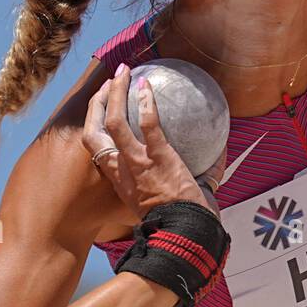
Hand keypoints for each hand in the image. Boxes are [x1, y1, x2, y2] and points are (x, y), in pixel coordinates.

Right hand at [82, 63, 216, 218]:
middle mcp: (122, 170)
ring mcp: (138, 163)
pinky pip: (148, 124)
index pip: (96, 149)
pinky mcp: (158, 157)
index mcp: (120, 181)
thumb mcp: (168, 200)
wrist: (185, 235)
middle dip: (97, 104)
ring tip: (123, 72)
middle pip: (95, 131)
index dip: (93, 124)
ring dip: (115, 93)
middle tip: (107, 83)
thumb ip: (179, 181)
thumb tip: (214, 160)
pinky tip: (148, 86)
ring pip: (114, 121)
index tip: (100, 108)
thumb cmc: (180, 221)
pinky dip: (146, 102)